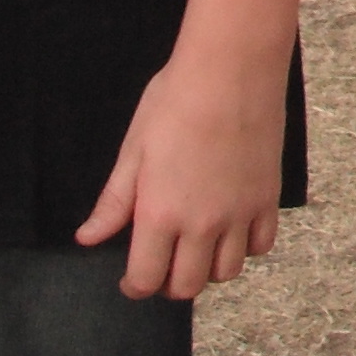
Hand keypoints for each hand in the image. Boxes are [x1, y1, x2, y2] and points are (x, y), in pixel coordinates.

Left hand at [77, 42, 288, 300]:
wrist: (232, 69)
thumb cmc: (176, 101)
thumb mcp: (134, 149)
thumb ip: (114, 202)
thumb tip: (88, 238)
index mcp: (160, 214)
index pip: (146, 279)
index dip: (134, 286)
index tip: (131, 278)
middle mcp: (202, 224)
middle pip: (187, 286)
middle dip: (169, 283)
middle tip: (162, 262)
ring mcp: (239, 213)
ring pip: (226, 272)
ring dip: (208, 268)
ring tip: (197, 247)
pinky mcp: (267, 198)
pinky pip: (260, 245)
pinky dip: (245, 247)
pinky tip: (232, 228)